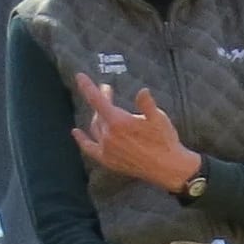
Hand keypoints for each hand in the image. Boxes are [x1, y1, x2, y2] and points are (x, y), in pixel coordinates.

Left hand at [72, 77, 202, 192]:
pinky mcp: (107, 160)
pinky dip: (82, 139)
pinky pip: (89, 147)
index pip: (97, 100)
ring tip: (102, 109)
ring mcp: (106, 149)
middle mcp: (108, 135)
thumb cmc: (164, 140)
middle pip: (98, 113)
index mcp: (119, 122)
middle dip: (102, 99)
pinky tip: (76, 132)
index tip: (79, 76)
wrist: (167, 167)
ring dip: (97, 116)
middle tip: (107, 89)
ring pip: (95, 127)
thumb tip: (142, 91)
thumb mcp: (159, 118)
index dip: (87, 87)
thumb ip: (146, 104)